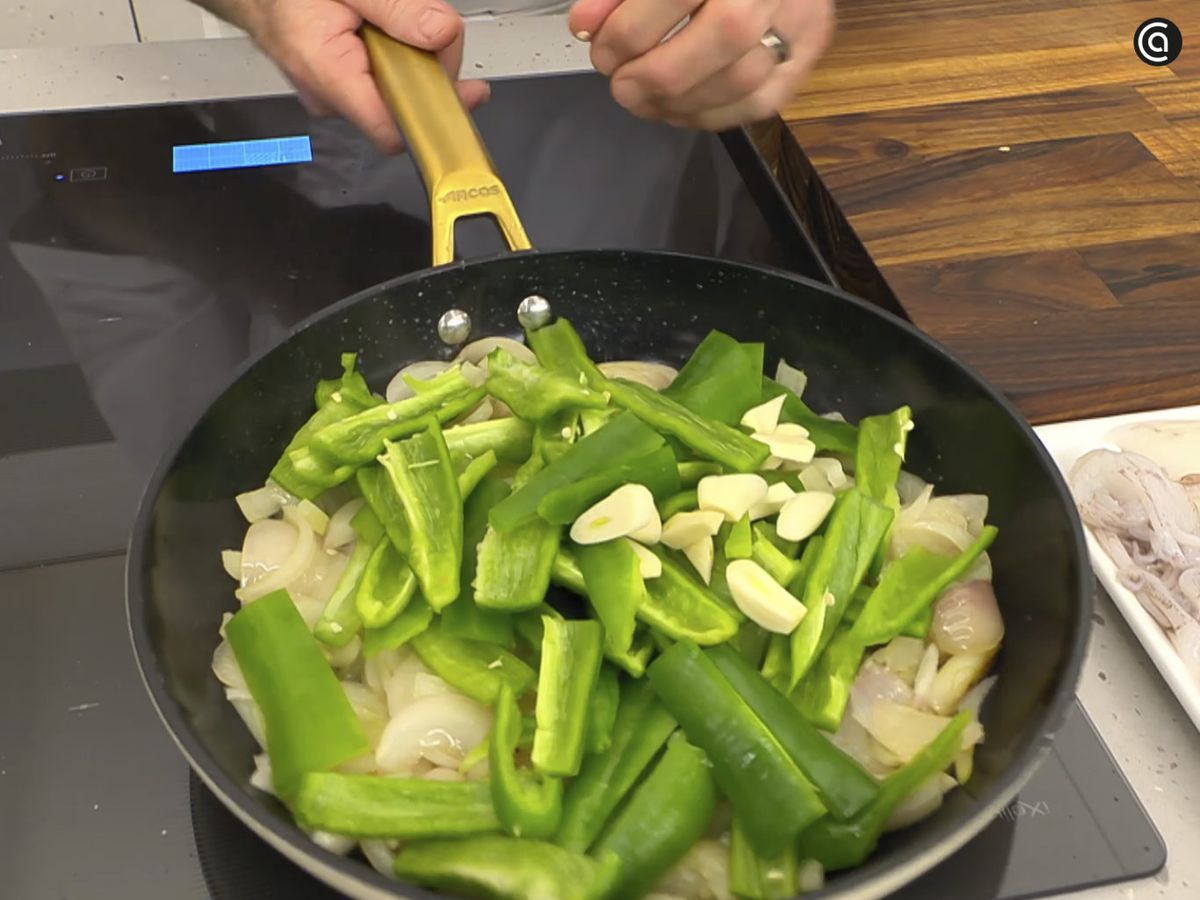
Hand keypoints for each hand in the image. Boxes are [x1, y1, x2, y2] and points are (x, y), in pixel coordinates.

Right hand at [196, 0, 489, 152]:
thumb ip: (396, 7)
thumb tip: (440, 34)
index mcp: (329, 74)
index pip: (392, 129)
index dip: (433, 116)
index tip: (465, 95)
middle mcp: (331, 95)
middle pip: (407, 102)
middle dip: (429, 64)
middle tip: (423, 21)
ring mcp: (336, 91)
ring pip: (400, 87)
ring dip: (413, 52)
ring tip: (391, 17)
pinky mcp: (343, 82)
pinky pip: (385, 76)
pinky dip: (397, 51)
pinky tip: (385, 27)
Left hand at [568, 0, 833, 130]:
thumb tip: (586, 25)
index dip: (629, 29)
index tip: (600, 46)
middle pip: (725, 35)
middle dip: (657, 73)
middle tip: (621, 84)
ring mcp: (800, 21)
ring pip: (744, 77)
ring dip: (679, 103)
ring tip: (642, 98)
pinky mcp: (806, 56)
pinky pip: (758, 104)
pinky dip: (708, 115)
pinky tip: (676, 108)